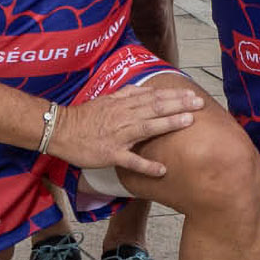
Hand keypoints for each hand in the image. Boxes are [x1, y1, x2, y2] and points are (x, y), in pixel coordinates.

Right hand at [45, 82, 207, 181]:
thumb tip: (146, 90)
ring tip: (188, 123)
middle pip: (155, 108)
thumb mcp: (107, 99)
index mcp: (123, 104)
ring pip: (147, 127)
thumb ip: (127, 94)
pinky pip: (131, 160)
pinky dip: (147, 165)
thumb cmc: (84, 117)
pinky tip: (162, 170)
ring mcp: (119, 135)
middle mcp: (124, 116)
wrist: (61, 130)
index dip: (174, 95)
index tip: (192, 94)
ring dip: (169, 124)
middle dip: (179, 104)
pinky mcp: (111, 154)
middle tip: (199, 103)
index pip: (154, 97)